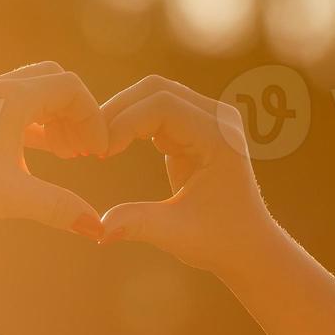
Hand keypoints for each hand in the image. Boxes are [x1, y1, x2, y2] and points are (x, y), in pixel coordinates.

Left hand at [0, 61, 108, 237]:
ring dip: (52, 118)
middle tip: (84, 151)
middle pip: (51, 82)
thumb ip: (58, 208)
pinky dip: (29, 123)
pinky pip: (7, 106)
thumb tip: (98, 228)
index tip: (99, 153)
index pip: (69, 88)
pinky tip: (32, 156)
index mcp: (9, 98)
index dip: (93, 118)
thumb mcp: (10, 198)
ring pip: (28, 93)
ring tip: (66, 155)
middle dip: (75, 113)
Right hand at [97, 75, 274, 274]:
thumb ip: (138, 224)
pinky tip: (110, 147)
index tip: (98, 154)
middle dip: (117, 111)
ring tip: (95, 146)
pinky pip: (155, 110)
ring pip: (153, 94)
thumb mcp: (177, 234)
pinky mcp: (195, 127)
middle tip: (87, 144)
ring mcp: (208, 119)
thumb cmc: (220, 242)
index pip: (163, 108)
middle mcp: (218, 119)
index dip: (124, 123)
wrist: (247, 245)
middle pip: (156, 89)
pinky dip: (130, 123)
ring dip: (121, 115)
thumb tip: (97, 229)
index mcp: (219, 139)